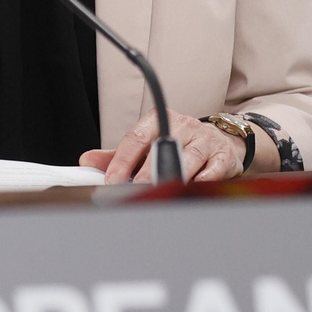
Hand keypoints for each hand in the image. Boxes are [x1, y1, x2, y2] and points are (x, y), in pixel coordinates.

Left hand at [80, 109, 244, 183]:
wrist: (219, 142)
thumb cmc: (179, 144)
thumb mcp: (148, 144)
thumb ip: (120, 154)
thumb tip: (88, 161)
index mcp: (160, 119)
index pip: (136, 138)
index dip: (122, 161)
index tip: (111, 181)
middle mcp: (183, 125)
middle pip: (162, 148)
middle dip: (146, 173)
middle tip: (133, 191)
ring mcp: (205, 139)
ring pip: (189, 158)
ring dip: (173, 177)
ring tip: (159, 192)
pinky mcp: (223, 156)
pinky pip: (213, 170)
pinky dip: (201, 181)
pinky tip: (189, 189)